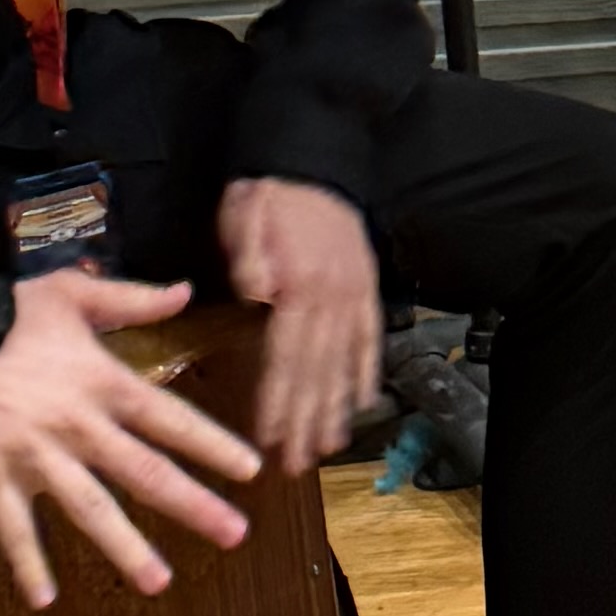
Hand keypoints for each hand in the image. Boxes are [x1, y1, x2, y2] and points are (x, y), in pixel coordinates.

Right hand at [0, 268, 256, 612]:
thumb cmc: (4, 315)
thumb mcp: (70, 293)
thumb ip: (131, 299)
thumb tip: (183, 292)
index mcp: (101, 382)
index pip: (169, 417)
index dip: (211, 443)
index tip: (250, 470)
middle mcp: (77, 425)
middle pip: (144, 471)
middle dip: (192, 504)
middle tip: (234, 534)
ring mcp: (36, 456)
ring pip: (89, 508)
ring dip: (124, 546)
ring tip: (157, 582)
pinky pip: (13, 527)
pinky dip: (26, 563)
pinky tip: (44, 600)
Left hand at [220, 171, 384, 477]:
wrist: (315, 152)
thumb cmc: (270, 189)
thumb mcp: (245, 214)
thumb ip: (250, 256)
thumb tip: (257, 293)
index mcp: (299, 283)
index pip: (287, 355)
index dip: (280, 399)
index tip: (271, 437)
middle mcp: (332, 296)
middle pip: (317, 369)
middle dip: (307, 420)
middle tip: (298, 462)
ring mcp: (353, 294)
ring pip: (344, 361)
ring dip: (336, 408)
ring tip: (329, 447)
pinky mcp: (365, 286)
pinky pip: (369, 337)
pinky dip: (366, 372)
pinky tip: (361, 401)